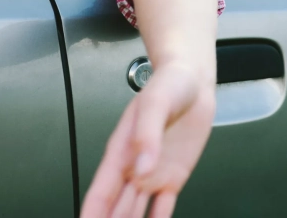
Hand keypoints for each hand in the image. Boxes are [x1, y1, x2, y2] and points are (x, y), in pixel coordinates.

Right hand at [80, 61, 216, 217]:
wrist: (194, 82)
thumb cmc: (169, 85)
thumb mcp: (156, 103)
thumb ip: (148, 135)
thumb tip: (142, 168)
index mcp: (120, 151)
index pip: (101, 192)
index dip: (92, 213)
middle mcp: (133, 168)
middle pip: (115, 208)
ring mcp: (153, 174)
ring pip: (135, 212)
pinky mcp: (174, 176)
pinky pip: (163, 207)